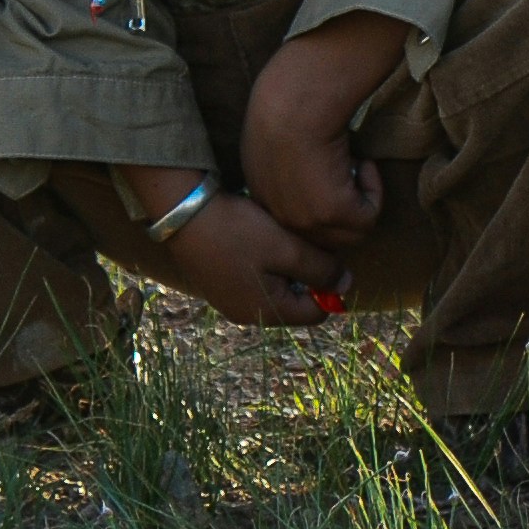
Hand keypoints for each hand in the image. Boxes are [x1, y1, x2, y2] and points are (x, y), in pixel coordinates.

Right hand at [106, 170, 345, 326]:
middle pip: (294, 301)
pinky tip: (263, 237)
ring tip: (285, 237)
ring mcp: (228, 300)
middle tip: (306, 242)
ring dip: (287, 267)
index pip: (315, 313)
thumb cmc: (239, 232)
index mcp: (265, 312)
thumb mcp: (287, 249)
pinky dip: (266, 263)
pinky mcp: (218, 283)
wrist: (183, 214)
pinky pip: (255, 279)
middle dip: (307, 275)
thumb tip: (346, 287)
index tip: (329, 255)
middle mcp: (245, 314)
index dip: (330, 287)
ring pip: (275, 288)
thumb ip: (320, 270)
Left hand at [242, 12, 408, 247]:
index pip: (295, 224)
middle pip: (323, 238)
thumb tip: (307, 164)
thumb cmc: (286, 101)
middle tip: (350, 171)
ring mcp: (303, 219)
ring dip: (359, 200)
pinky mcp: (331, 212)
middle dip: (343, 210)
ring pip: (348, 233)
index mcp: (260, 197)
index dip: (321, 205)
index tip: (335, 176)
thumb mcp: (272, 137)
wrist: (296, 96)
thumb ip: (282, 162)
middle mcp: (277, 215)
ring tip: (356, 163)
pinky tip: (361, 160)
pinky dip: (373, 190)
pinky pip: (367, 218)